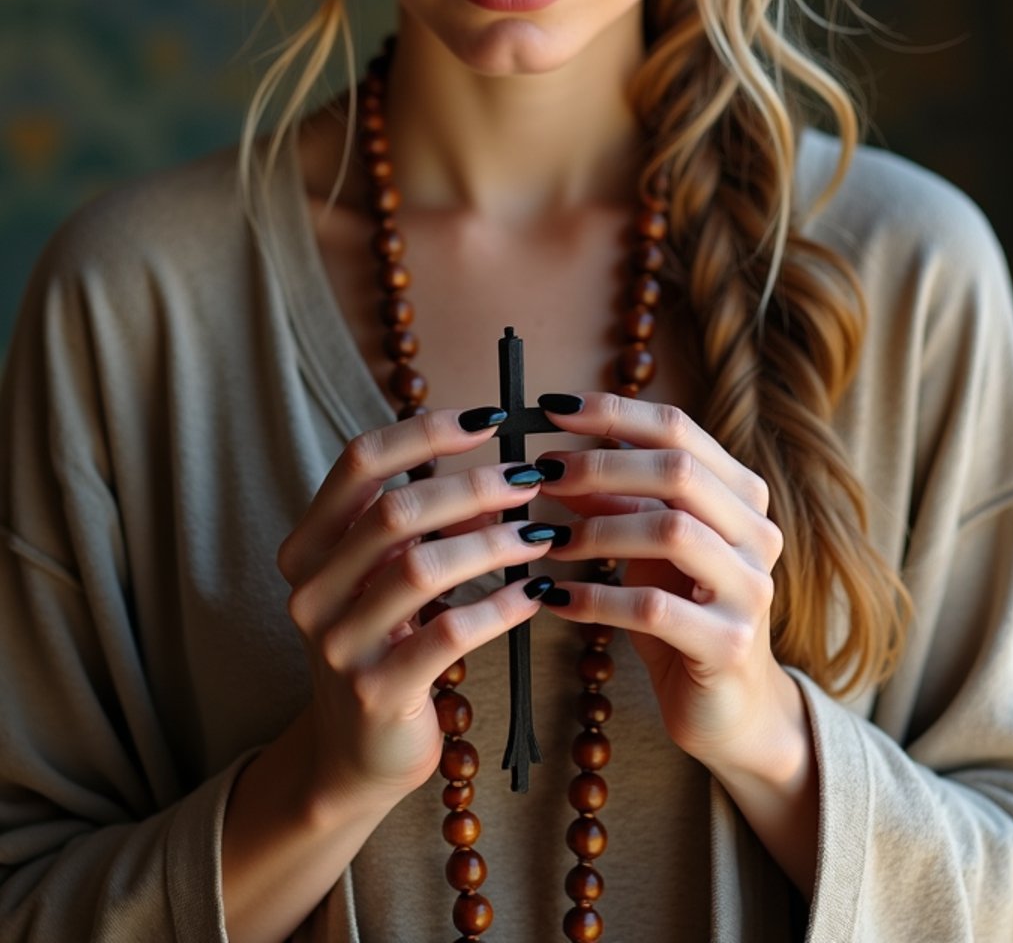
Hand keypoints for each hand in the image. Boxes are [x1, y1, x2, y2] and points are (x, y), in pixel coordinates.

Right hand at [276, 409, 555, 816]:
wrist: (355, 756)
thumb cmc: (383, 645)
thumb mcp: (384, 578)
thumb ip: (422, 526)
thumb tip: (496, 478)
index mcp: (308, 545)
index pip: (360, 460)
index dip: (425, 431)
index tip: (490, 419)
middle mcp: (311, 588)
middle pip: (395, 510)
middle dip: (472, 486)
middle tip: (531, 477)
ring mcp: (339, 643)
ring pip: (421, 567)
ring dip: (491, 542)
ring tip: (540, 532)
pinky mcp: (377, 691)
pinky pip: (448, 632)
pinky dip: (498, 606)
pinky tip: (535, 593)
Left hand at [534, 393, 793, 779]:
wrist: (730, 710)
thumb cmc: (681, 616)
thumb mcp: (647, 550)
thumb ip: (615, 504)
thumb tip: (556, 460)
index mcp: (740, 495)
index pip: (679, 429)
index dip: (613, 412)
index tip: (551, 407)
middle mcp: (756, 532)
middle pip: (679, 471)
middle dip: (601, 466)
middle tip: (542, 475)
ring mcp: (750, 588)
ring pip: (672, 532)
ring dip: (597, 531)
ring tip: (545, 540)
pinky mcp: (729, 644)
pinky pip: (654, 608)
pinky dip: (596, 598)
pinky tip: (555, 599)